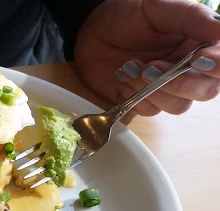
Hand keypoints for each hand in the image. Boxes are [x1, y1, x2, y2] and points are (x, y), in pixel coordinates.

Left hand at [74, 0, 219, 115]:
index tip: (197, 60)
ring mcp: (168, 87)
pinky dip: (134, 96)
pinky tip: (122, 75)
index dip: (216, 67)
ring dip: (151, 89)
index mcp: (202, 43)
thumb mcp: (157, 7)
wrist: (92, 32)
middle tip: (150, 67)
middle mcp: (190, 69)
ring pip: (177, 105)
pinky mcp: (146, 100)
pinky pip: (149, 111)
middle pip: (205, 91)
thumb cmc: (126, 14)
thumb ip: (191, 17)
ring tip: (129, 66)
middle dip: (177, 83)